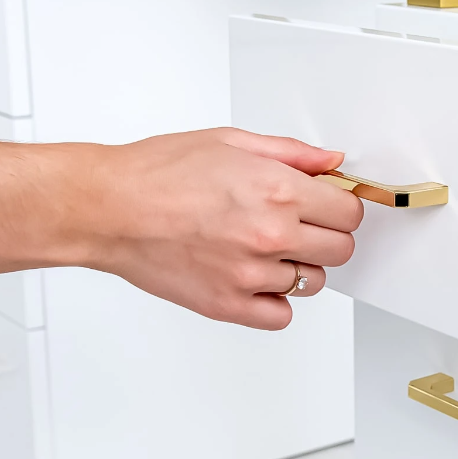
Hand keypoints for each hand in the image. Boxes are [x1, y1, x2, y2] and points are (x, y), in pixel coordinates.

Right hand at [83, 128, 362, 329]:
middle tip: (298, 225)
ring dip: (298, 266)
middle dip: (326, 235)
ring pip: (313, 283)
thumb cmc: (158, 172)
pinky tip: (254, 277)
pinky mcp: (228, 304)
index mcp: (278, 190)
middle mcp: (270, 234)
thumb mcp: (231, 142)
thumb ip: (291, 154)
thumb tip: (331, 163)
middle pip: (340, 250)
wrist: (108, 209)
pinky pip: (281, 315)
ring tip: (263, 248)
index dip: (340, 207)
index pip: (349, 213)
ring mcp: (250, 274)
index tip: (327, 206)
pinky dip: (274, 301)